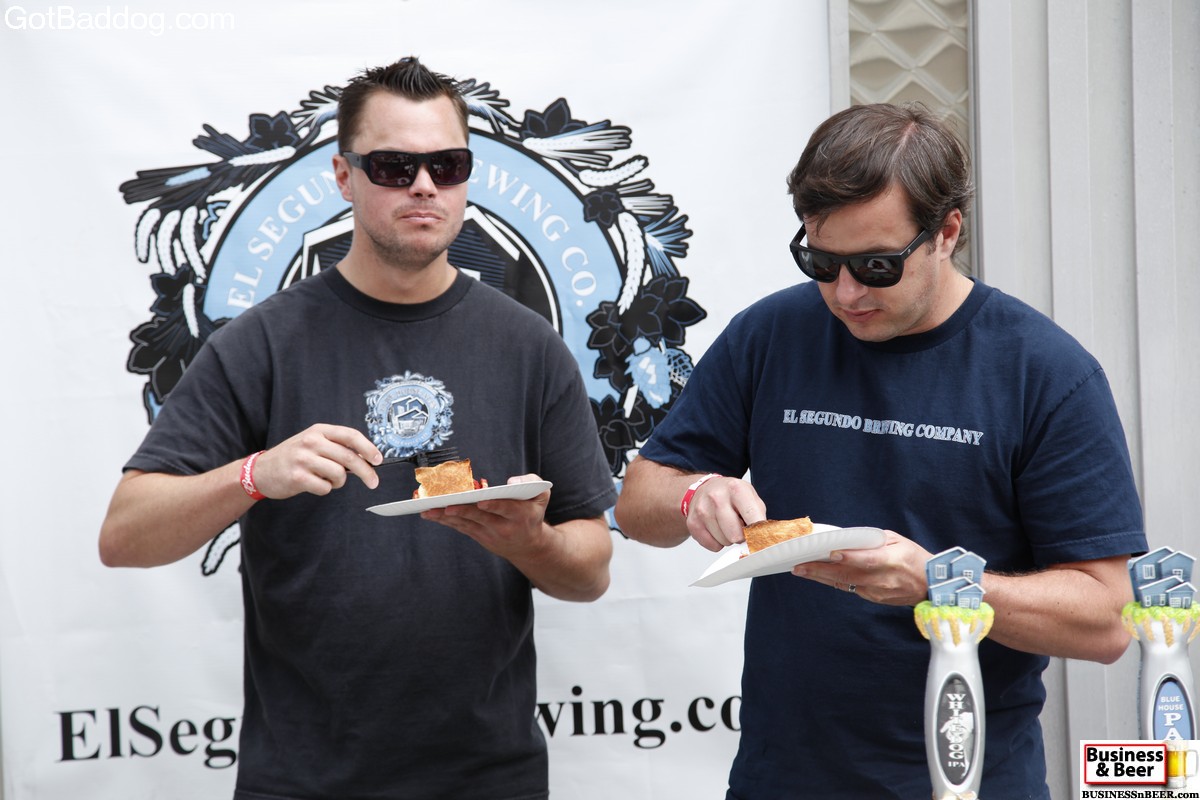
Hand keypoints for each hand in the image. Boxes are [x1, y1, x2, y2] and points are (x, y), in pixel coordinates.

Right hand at [249, 424, 382, 498]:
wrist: (260, 471)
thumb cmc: (292, 457)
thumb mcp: (313, 443)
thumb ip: (336, 447)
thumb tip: (367, 458)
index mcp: (318, 430)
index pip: (350, 435)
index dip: (368, 448)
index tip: (379, 460)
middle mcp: (311, 441)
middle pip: (349, 457)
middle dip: (366, 472)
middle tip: (373, 482)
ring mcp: (303, 459)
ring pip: (339, 474)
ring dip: (338, 482)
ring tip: (326, 479)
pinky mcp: (297, 477)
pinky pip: (325, 487)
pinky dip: (324, 489)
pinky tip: (313, 484)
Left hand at [420, 473, 551, 558]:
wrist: (528, 546)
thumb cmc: (533, 513)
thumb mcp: (542, 495)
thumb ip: (532, 481)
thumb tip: (511, 482)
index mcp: (521, 515)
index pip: (506, 509)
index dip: (494, 505)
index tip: (481, 501)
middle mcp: (504, 527)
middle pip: (480, 517)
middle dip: (462, 511)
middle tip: (446, 506)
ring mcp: (489, 534)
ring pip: (466, 524)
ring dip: (445, 518)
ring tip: (427, 510)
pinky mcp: (478, 536)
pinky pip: (460, 528)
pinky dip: (444, 521)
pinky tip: (429, 514)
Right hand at [683, 476, 766, 551]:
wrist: (704, 489)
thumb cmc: (731, 495)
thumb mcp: (750, 496)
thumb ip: (759, 515)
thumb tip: (764, 537)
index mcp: (736, 488)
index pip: (753, 517)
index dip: (758, 531)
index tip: (760, 536)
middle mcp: (717, 497)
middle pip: (736, 535)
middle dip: (741, 535)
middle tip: (739, 526)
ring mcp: (702, 510)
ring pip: (724, 542)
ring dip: (728, 538)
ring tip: (726, 524)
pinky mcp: (693, 523)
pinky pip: (713, 546)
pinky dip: (717, 542)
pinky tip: (716, 529)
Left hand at [791, 530, 932, 605]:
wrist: (930, 584)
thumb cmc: (913, 556)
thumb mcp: (896, 540)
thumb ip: (872, 539)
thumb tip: (845, 538)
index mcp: (892, 560)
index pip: (867, 560)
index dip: (849, 558)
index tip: (831, 554)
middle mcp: (883, 579)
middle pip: (849, 575)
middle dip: (821, 570)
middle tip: (799, 566)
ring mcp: (877, 591)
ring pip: (845, 584)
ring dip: (821, 577)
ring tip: (801, 570)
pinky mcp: (873, 598)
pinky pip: (850, 588)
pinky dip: (833, 581)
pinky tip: (818, 575)